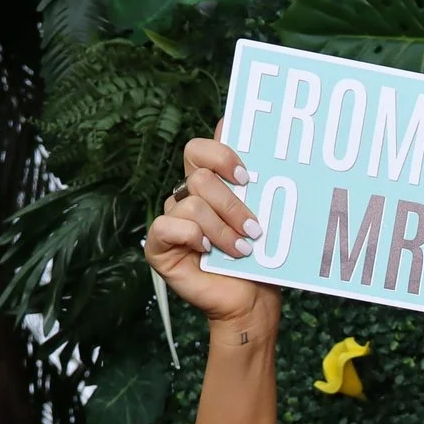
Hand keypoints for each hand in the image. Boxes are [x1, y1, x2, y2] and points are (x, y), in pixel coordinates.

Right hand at [143, 128, 281, 334]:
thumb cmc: (259, 259)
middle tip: (254, 229)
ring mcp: (171, 222)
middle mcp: (185, 199)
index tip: (247, 177)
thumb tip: (234, 124)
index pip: (199, 151)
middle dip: (232, 205)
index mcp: (206, 186)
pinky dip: (193, 237)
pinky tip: (208, 252)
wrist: (253, 300)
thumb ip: (249, 178)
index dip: (220, 156)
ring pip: (191, 204)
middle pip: (199, 178)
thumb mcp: (263, 214)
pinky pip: (167, 226)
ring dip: (222, 229)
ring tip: (241, 250)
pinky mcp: (159, 246)